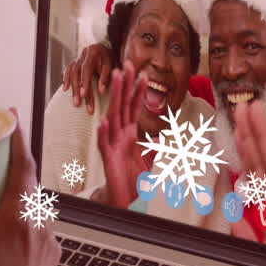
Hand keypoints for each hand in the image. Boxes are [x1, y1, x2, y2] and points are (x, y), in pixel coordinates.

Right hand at [0, 107, 64, 265]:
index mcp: (17, 219)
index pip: (23, 165)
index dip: (17, 136)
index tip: (10, 115)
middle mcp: (39, 226)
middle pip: (29, 180)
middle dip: (13, 159)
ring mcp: (48, 242)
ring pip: (33, 204)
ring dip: (16, 189)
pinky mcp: (49, 257)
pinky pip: (36, 225)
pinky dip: (21, 214)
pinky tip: (1, 224)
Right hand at [61, 42, 113, 114]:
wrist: (105, 47)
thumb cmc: (109, 57)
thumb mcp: (111, 64)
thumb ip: (105, 77)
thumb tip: (101, 91)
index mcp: (93, 52)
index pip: (86, 69)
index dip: (84, 82)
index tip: (84, 95)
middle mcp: (83, 54)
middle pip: (77, 73)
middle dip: (77, 89)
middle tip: (78, 103)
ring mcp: (78, 58)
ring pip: (72, 74)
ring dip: (73, 88)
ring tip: (75, 101)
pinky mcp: (75, 61)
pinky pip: (68, 70)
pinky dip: (66, 79)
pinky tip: (65, 89)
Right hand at [95, 60, 151, 209]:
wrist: (124, 201)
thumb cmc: (133, 180)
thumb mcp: (149, 162)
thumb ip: (154, 149)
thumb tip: (161, 138)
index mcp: (130, 135)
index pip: (135, 107)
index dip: (138, 91)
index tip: (143, 73)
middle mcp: (120, 136)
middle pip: (123, 105)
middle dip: (125, 85)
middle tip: (126, 64)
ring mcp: (112, 146)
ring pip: (113, 117)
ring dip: (114, 98)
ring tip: (115, 80)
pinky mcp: (107, 160)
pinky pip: (104, 144)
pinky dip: (104, 133)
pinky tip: (104, 122)